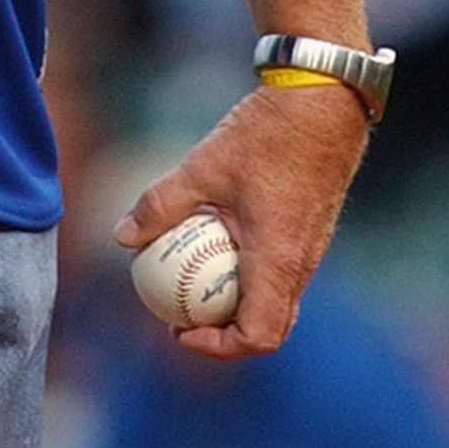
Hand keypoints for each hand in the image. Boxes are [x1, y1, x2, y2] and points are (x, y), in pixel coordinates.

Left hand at [114, 79, 366, 358]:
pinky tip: (220, 240)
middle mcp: (300, 264)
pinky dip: (252, 274)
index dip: (218, 346)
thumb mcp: (203, 166)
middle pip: (270, 327)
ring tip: (195, 280)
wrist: (325, 101)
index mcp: (277, 260)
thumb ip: (162, 203)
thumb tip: (123, 236)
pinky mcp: (311, 231)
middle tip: (183, 315)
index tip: (181, 329)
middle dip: (225, 333)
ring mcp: (311, 249)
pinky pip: (283, 272)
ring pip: (278, 300)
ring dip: (238, 302)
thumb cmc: (267, 134)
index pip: (259, 336)